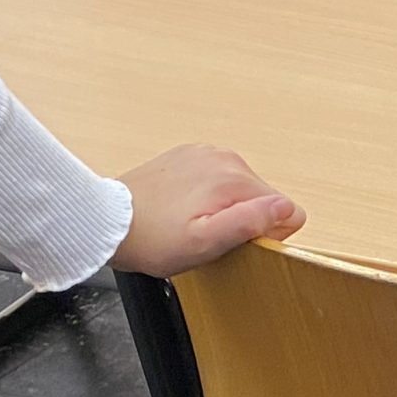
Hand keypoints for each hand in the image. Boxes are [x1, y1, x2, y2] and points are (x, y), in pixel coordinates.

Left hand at [111, 145, 304, 276]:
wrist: (109, 222)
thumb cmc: (154, 239)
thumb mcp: (206, 243)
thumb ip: (250, 222)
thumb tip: (285, 207)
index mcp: (234, 178)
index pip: (288, 210)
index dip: (267, 233)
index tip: (237, 240)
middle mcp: (224, 157)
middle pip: (266, 198)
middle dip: (245, 220)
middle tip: (209, 232)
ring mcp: (205, 153)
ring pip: (245, 190)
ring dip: (228, 208)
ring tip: (195, 220)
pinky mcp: (190, 156)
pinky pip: (221, 180)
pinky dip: (209, 196)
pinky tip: (186, 207)